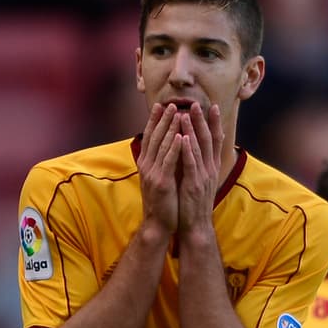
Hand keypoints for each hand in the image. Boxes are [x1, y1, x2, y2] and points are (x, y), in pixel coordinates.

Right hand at [138, 102, 182, 232]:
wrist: (159, 223)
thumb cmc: (162, 200)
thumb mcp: (159, 177)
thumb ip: (161, 161)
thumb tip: (166, 146)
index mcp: (146, 163)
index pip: (150, 137)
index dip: (154, 121)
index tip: (159, 106)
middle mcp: (147, 166)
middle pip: (154, 137)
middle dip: (162, 119)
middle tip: (170, 104)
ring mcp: (153, 174)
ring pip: (162, 146)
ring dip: (170, 128)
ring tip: (178, 113)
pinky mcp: (161, 182)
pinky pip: (169, 161)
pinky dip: (175, 148)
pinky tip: (181, 136)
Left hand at [175, 102, 222, 235]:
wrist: (194, 225)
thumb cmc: (193, 202)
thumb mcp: (198, 179)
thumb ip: (198, 163)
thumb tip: (194, 147)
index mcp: (211, 166)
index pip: (215, 140)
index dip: (214, 122)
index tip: (212, 106)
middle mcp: (210, 168)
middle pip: (209, 139)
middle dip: (203, 120)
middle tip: (197, 103)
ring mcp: (203, 176)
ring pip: (199, 148)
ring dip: (193, 129)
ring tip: (187, 113)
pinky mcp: (194, 184)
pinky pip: (191, 163)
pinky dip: (187, 149)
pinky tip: (183, 137)